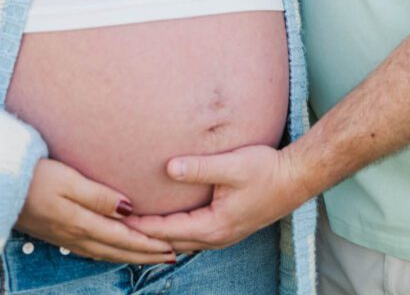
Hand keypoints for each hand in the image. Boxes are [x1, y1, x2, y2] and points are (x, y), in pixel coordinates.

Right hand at [17, 159, 175, 262]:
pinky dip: (110, 251)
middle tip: (171, 255)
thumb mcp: (68, 181)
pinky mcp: (57, 233)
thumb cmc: (33, 176)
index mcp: (81, 224)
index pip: (124, 238)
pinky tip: (114, 248)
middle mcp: (76, 236)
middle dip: (146, 254)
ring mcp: (65, 237)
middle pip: (118, 249)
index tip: (172, 246)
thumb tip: (130, 209)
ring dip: (130, 254)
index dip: (149, 244)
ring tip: (150, 255)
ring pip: (105, 252)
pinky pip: (92, 249)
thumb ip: (99, 196)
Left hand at [126, 145, 305, 251]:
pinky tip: (164, 221)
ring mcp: (222, 235)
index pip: (166, 231)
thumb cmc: (266, 169)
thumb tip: (168, 168)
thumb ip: (199, 168)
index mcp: (213, 226)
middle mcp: (215, 237)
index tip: (115, 219)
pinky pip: (191, 235)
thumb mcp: (231, 165)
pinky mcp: (226, 226)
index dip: (140, 226)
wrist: (295, 178)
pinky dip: (173, 231)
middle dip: (143, 236)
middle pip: (169, 243)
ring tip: (133, 227)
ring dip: (157, 236)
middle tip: (114, 227)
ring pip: (180, 242)